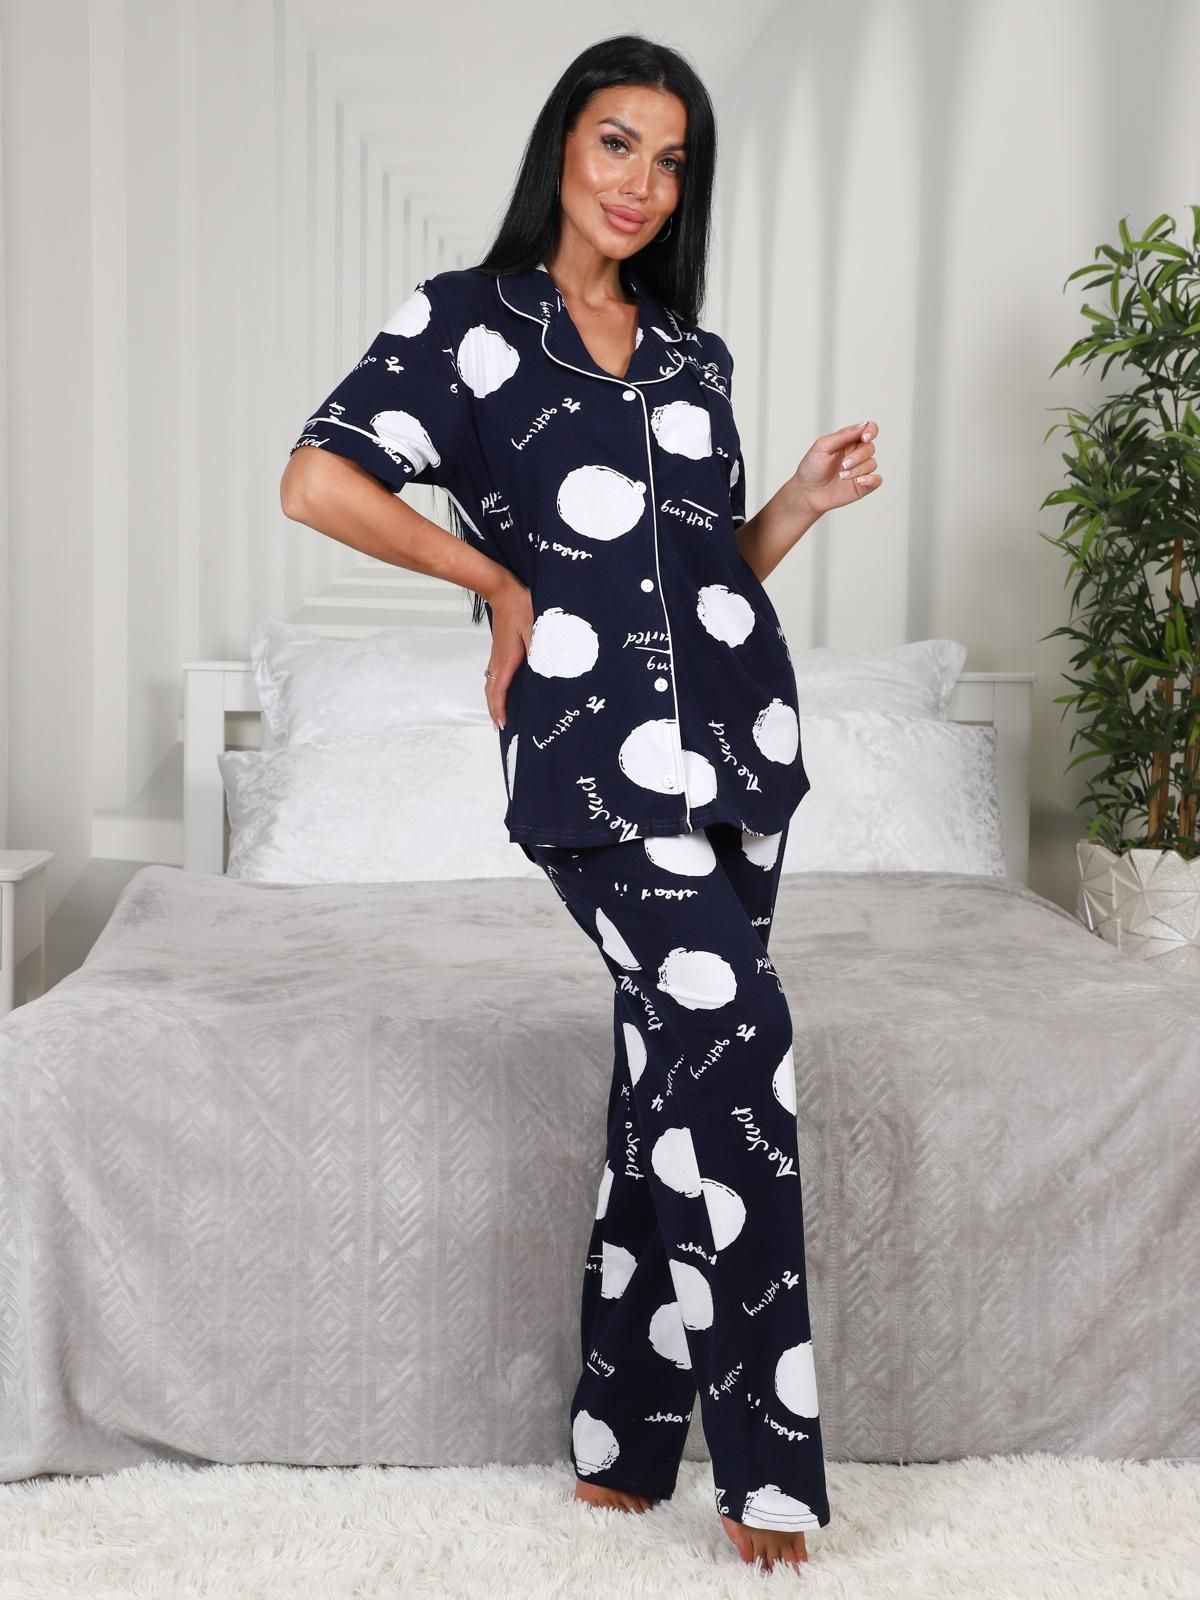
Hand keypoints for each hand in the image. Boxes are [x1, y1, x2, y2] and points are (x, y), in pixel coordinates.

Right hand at [484, 574, 532, 730]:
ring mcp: (496, 654)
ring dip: (493, 700)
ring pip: (490, 683)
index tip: (502, 724)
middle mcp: (499, 659)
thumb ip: (539, 649)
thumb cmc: (519, 606)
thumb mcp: (535, 628)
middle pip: (491, 691)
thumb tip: (542, 669)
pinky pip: (493, 674)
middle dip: (494, 710)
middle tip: (498, 726)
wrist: (502, 590)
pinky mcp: (498, 649)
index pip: (499, 690)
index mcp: (508, 658)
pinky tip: (501, 689)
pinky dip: (495, 687)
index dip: (499, 709)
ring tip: (498, 713)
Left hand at [790, 420, 880, 518]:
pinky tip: (859, 481)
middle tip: (843, 464)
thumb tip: (863, 425)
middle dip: (858, 456)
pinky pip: (877, 480)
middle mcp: (856, 454)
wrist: (807, 493)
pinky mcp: (863, 485)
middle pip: (870, 448)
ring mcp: (860, 469)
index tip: (864, 437)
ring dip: (858, 469)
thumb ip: (843, 435)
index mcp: (848, 441)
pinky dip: (871, 479)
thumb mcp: (823, 446)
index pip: (868, 429)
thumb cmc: (811, 468)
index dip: (871, 431)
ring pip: (872, 464)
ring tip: (842, 476)